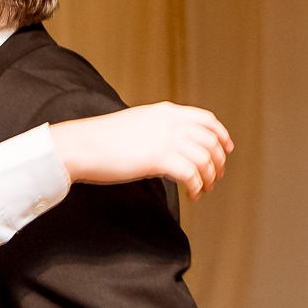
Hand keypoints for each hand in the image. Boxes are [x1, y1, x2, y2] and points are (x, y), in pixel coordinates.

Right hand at [49, 102, 233, 200]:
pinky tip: (193, 194)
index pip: (206, 120)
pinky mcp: (159, 158)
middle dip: (218, 162)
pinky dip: (197, 187)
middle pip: (211, 141)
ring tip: (204, 190)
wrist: (81, 146)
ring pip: (206, 159)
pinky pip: (192, 175)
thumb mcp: (135, 125)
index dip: (222, 136)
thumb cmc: (100, 140)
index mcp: (166, 112)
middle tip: (215, 177)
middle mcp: (171, 122)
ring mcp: (166, 139)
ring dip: (210, 177)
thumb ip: (156, 130)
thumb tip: (166, 146)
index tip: (226, 150)